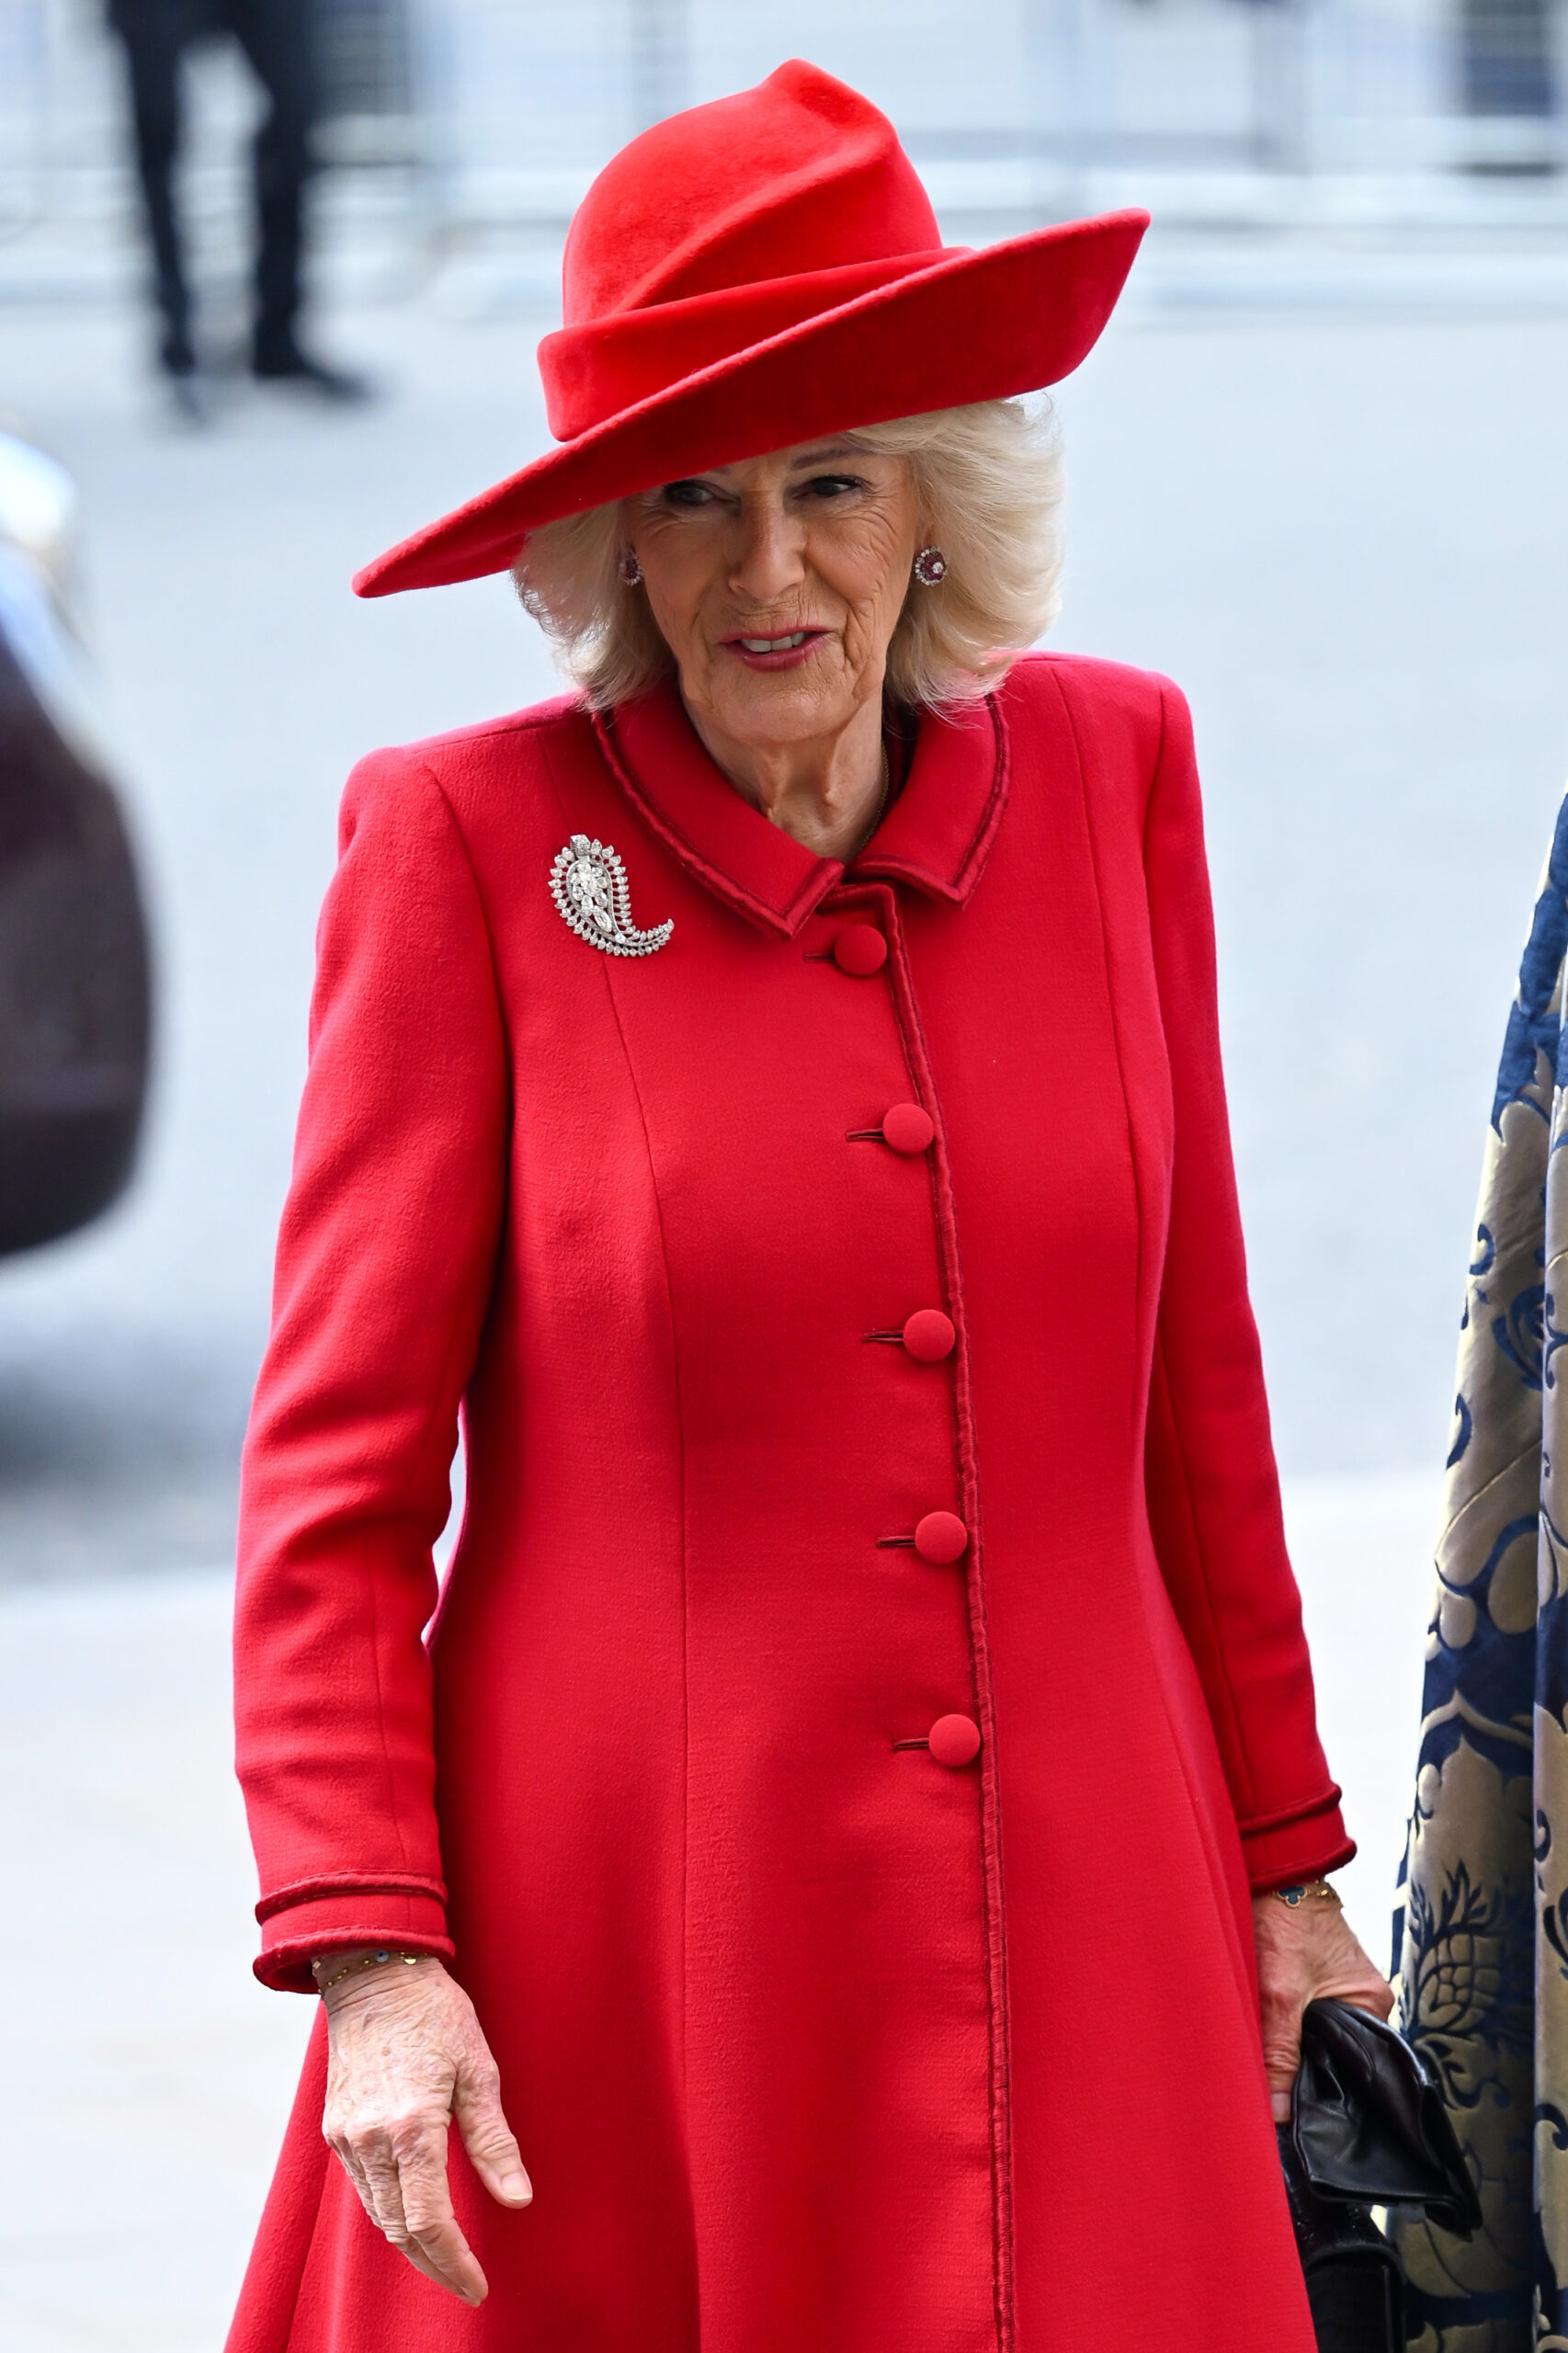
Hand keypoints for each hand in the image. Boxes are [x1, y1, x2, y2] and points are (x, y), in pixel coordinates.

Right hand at [318, 1951, 530, 2302]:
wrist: (374, 1973)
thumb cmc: (435, 2014)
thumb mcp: (479, 2068)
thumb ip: (494, 2140)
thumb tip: (518, 2198)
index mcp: (411, 2126)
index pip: (430, 2220)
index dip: (455, 2261)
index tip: (478, 2285)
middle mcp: (370, 2139)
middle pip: (400, 2229)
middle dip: (434, 2265)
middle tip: (466, 2283)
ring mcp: (347, 2136)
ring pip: (378, 2214)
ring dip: (410, 2244)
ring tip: (446, 2258)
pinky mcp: (335, 2128)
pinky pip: (363, 2188)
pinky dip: (389, 2211)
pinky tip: (413, 2213)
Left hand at [1251, 1890, 1392, 2123]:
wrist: (1273, 1871)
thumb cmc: (1283, 1921)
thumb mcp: (1279, 1994)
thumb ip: (1279, 2053)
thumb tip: (1279, 2114)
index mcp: (1372, 2006)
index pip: (1357, 2066)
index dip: (1327, 2090)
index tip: (1302, 2114)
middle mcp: (1364, 2001)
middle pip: (1335, 2053)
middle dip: (1307, 2071)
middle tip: (1279, 2097)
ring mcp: (1342, 1990)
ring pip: (1316, 2037)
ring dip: (1294, 2049)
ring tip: (1273, 2068)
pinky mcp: (1319, 1980)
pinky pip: (1307, 2018)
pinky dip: (1288, 2029)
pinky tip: (1271, 2040)